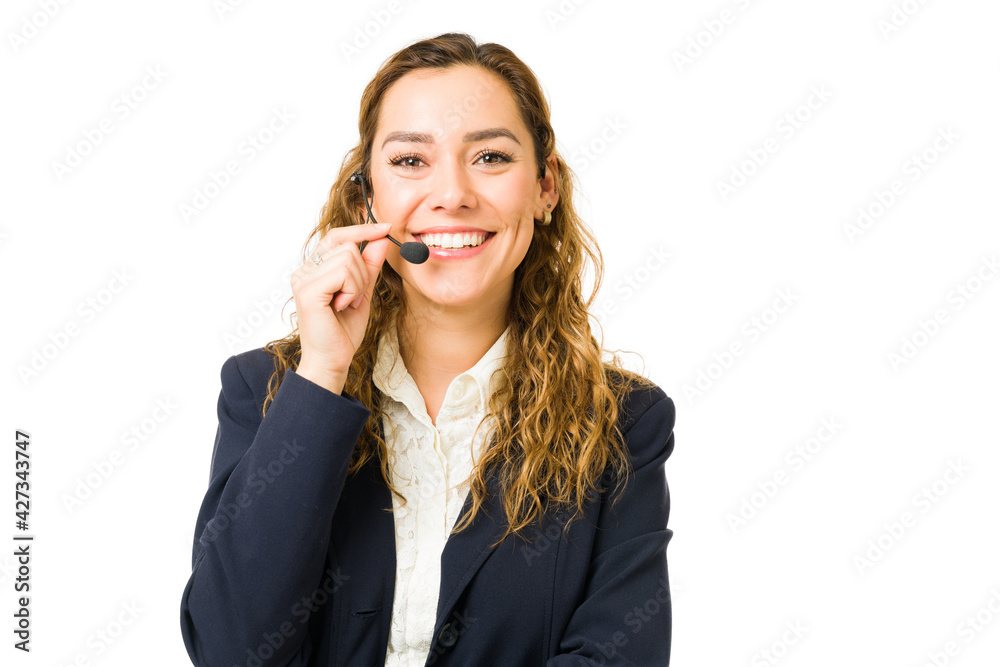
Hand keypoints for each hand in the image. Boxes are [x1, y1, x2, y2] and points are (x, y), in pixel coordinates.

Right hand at [290, 222, 391, 393]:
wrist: (333, 360)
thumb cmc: (343, 331)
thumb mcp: (362, 291)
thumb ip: (370, 265)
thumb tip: (381, 238)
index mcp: (314, 269)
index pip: (337, 237)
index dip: (361, 230)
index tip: (386, 228)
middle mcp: (304, 270)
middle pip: (346, 245)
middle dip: (361, 272)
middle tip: (354, 297)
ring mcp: (303, 279)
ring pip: (348, 257)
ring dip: (357, 284)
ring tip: (346, 304)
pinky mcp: (308, 290)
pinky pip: (343, 273)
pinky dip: (351, 290)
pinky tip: (341, 307)